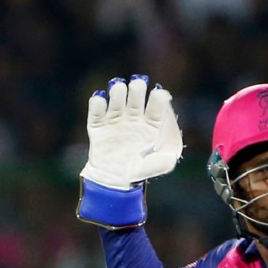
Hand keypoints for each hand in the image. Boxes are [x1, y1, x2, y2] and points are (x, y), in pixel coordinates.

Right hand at [77, 75, 183, 228]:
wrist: (111, 181)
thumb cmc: (135, 171)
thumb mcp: (152, 168)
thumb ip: (163, 162)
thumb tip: (171, 156)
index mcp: (150, 124)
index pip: (156, 106)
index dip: (158, 99)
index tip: (160, 94)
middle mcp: (133, 117)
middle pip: (136, 96)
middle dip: (137, 88)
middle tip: (138, 85)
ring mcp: (115, 120)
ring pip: (117, 98)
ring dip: (118, 91)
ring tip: (119, 90)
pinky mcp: (98, 126)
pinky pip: (96, 110)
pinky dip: (97, 103)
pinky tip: (100, 100)